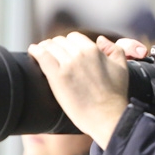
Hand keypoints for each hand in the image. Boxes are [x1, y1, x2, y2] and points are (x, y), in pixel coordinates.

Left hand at [28, 33, 148, 148]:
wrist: (107, 116)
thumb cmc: (115, 95)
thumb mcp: (122, 67)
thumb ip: (114, 49)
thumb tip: (100, 39)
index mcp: (94, 50)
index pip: (74, 37)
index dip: (69, 44)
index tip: (65, 50)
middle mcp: (80, 54)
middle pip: (60, 42)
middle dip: (56, 46)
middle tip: (53, 54)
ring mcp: (67, 65)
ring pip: (49, 47)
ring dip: (45, 48)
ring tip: (41, 52)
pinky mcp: (57, 77)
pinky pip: (42, 56)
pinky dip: (35, 52)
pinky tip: (33, 51)